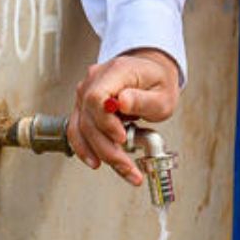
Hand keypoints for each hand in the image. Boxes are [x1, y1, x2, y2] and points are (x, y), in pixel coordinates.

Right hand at [65, 48, 180, 185]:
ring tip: (122, 168)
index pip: (97, 96)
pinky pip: (77, 130)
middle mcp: (95, 80)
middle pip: (89, 118)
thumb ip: (143, 100)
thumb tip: (122, 101)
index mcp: (117, 71)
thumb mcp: (162, 94)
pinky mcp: (84, 106)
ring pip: (81, 128)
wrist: (152, 72)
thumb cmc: (158, 82)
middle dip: (107, 147)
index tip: (121, 138)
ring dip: (99, 152)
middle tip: (127, 164)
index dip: (105, 121)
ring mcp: (86, 92)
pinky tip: (96, 161)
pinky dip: (85, 149)